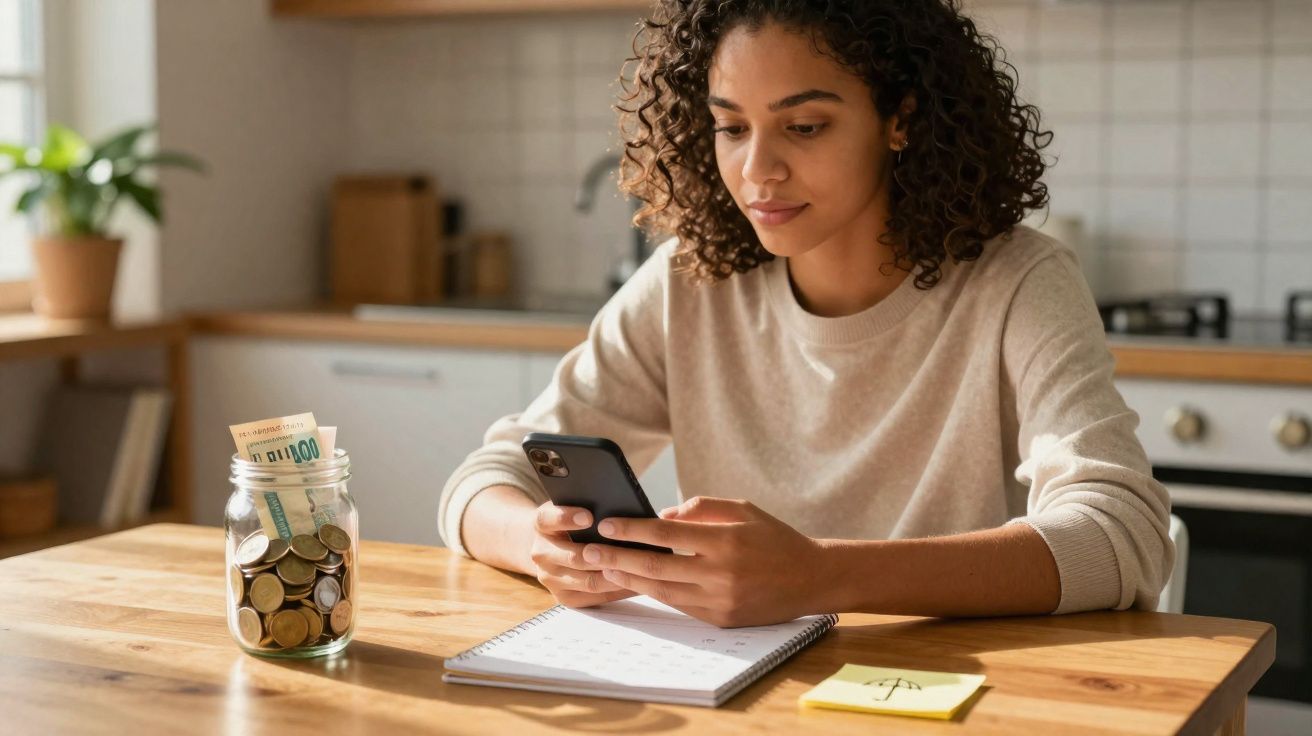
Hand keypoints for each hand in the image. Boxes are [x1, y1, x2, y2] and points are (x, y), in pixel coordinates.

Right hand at [529, 502, 635, 608]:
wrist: (549, 548)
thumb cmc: (571, 524)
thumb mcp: (572, 507)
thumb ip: (589, 503)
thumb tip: (624, 501)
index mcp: (541, 525)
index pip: (548, 519)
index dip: (567, 518)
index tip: (589, 516)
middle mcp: (541, 553)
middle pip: (573, 557)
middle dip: (602, 555)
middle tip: (627, 550)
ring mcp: (550, 579)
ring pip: (588, 581)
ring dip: (615, 575)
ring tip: (639, 568)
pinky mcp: (563, 597)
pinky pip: (595, 597)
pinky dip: (617, 590)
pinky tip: (636, 582)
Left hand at [585, 497, 826, 626]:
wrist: (812, 579)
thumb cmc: (775, 538)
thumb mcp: (742, 509)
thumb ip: (700, 508)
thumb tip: (661, 517)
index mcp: (725, 542)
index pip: (666, 535)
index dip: (632, 530)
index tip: (606, 525)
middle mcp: (720, 574)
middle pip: (655, 567)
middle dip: (616, 558)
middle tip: (587, 551)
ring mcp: (720, 601)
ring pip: (662, 591)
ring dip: (628, 579)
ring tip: (602, 568)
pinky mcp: (721, 619)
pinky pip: (679, 605)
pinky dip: (655, 593)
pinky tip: (635, 582)